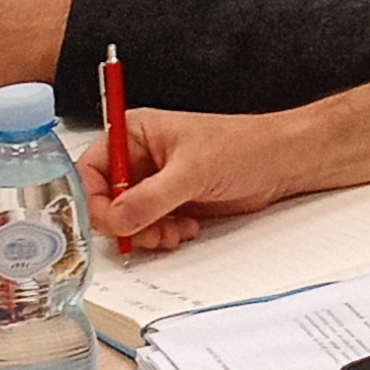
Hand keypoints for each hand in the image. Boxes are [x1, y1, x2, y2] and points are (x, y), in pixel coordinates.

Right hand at [96, 106, 294, 250]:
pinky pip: (148, 227)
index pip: (90, 170)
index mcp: (133, 134)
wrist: (279, 163)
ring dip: (145, 233)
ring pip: (126, 219)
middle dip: (123, 222)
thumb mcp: (193, 170)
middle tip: (146, 232)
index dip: (93, 199)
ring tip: (172, 232)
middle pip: (104, 200)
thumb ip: (151, 197)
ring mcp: (153, 183)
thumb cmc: (243, 146)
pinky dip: (161, 235)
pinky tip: (185, 229)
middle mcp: (138, 158)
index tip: (109, 222)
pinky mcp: (169, 203)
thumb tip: (116, 219)